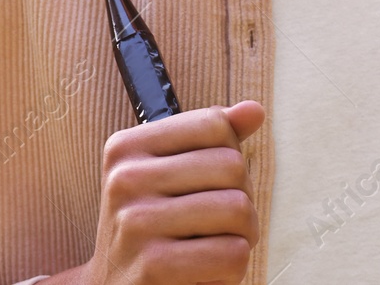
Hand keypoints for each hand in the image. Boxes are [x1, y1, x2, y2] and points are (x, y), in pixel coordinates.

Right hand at [46, 100, 265, 284]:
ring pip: (239, 209)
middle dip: (242, 200)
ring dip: (242, 237)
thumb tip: (253, 110)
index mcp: (127, 147)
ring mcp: (136, 223)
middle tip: (218, 225)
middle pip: (232, 166)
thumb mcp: (171, 176)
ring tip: (214, 247)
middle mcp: (126, 180)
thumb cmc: (151, 230)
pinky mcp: (153, 266)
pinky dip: (232, 269)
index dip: (229, 157)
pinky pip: (232, 254)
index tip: (210, 184)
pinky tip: (205, 272)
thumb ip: (213, 140)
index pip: (214, 124)